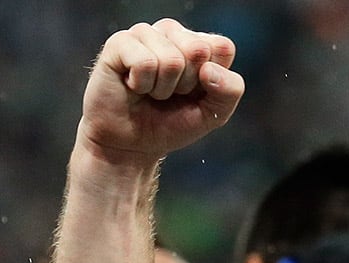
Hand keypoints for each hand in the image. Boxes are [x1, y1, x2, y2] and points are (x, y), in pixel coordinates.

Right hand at [79, 18, 243, 166]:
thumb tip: (208, 69)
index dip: (213, 80)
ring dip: (162, 88)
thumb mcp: (214, 114)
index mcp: (200, 44)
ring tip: (151, 91)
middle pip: (198, 50)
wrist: (132, 143)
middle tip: (171, 94)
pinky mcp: (119, 42)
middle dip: (187, 84)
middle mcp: (173, 33)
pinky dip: (142, 85)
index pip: (222, 47)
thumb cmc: (172, 124)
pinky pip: (144, 62)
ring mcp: (145, 34)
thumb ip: (229, 91)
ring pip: (171, 59)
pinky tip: (133, 86)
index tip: (196, 92)